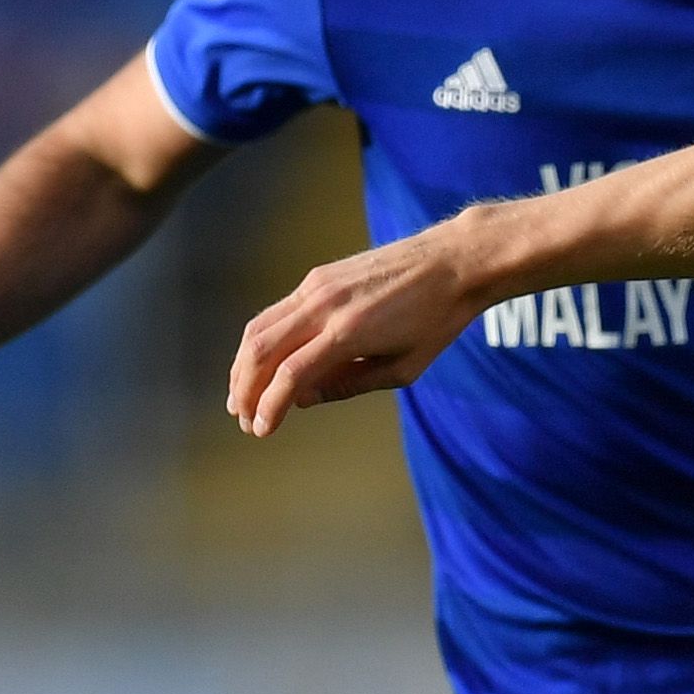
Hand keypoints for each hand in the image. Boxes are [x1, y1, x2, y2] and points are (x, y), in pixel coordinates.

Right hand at [229, 236, 475, 435]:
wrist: (452, 263)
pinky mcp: (317, 277)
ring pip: (259, 328)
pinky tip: (261, 362)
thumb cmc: (435, 320)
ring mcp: (316, 286)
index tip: (260, 430)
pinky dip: (260, 341)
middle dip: (244, 389)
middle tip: (243, 418)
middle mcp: (324, 306)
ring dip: (243, 365)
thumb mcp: (402, 369)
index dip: (269, 407)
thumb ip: (348, 385)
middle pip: (261, 351)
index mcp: (348, 333)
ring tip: (242, 395)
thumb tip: (303, 399)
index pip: (290, 376)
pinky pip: (276, 312)